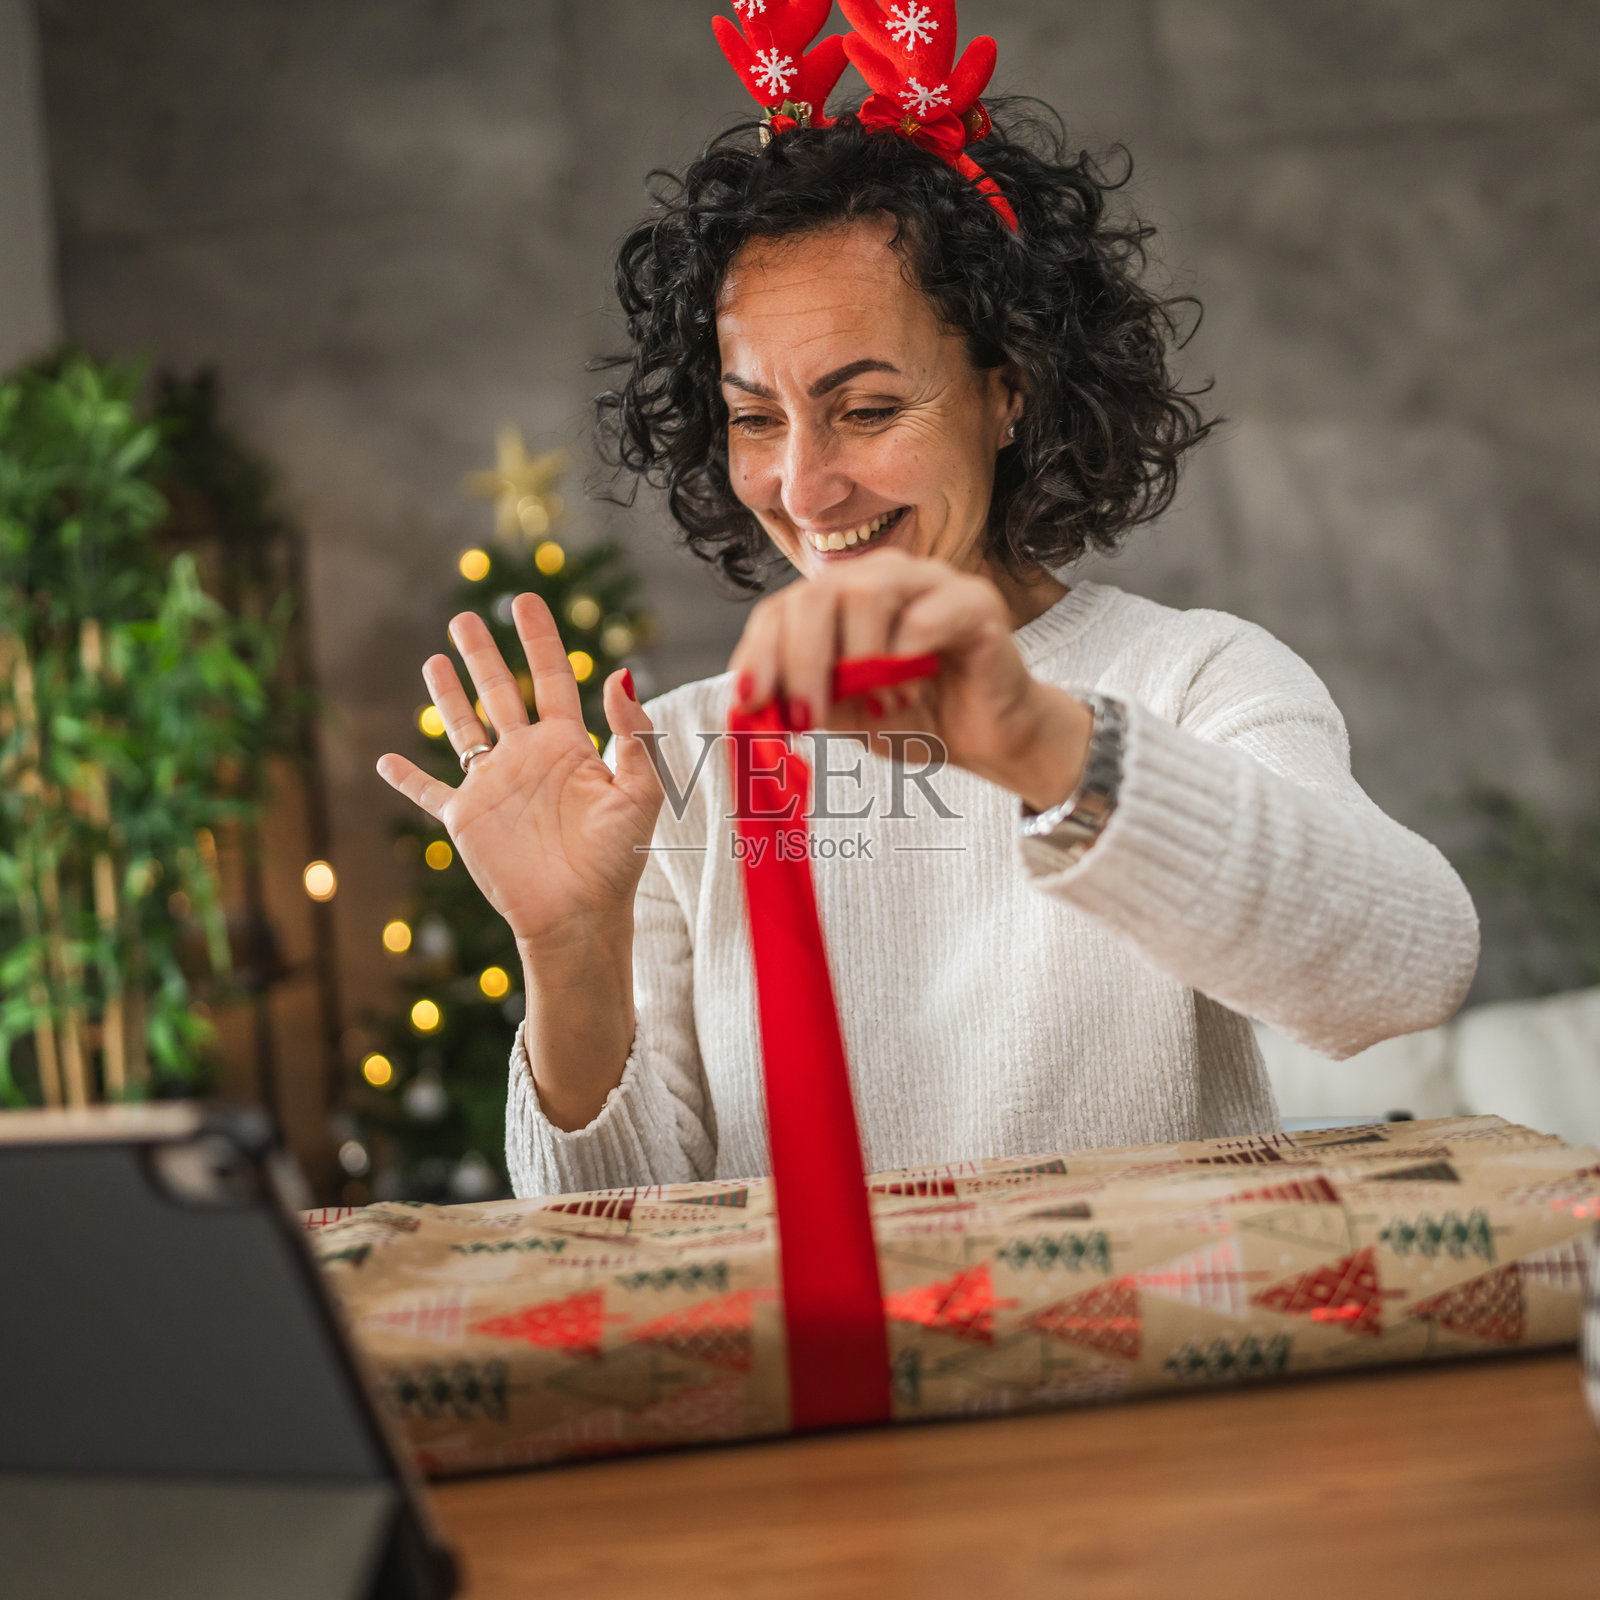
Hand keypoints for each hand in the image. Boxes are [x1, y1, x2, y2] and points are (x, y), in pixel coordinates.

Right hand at [377, 594, 662, 954]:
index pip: (552, 678)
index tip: (525, 601)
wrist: (580, 916)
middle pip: (500, 692)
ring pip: (463, 729)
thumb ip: (632, 734)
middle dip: (483, 654)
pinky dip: (406, 779)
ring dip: (447, 696)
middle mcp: (527, 758)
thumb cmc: (618, 859)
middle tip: (464, 616)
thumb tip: (619, 673)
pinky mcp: (466, 819)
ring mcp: (494, 786)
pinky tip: (384, 762)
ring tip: (433, 659)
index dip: (540, 639)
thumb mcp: (639, 791)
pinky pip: (430, 793)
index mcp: (568, 746)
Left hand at [727, 550, 1091, 811]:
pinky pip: (925, 617)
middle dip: (802, 661)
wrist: (987, 738)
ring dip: (857, 659)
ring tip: (872, 706)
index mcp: (841, 598)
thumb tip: (748, 704)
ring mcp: (931, 582)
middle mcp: (883, 576)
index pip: (782, 608)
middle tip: (805, 718)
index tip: (749, 703)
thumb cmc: (915, 717)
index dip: (759, 653)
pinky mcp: (976, 602)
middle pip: (820, 593)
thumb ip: (800, 701)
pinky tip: (908, 696)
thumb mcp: (842, 714)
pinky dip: (905, 662)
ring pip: (869, 593)